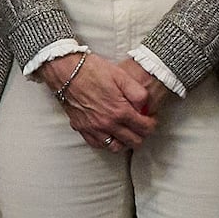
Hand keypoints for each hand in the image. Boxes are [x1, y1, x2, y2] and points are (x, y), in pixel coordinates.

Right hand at [41, 51, 157, 151]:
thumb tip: (146, 106)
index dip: (152, 125)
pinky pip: (98, 144)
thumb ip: (138, 92)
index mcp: (120, 111)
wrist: (66, 71)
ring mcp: (93, 128)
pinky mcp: (81, 128)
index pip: (144, 128)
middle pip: (133, 141)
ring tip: (127, 132)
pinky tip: (110, 134)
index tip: (151, 120)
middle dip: (141, 135)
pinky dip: (107, 143)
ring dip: (125, 142)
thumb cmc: (92, 70)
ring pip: (116, 147)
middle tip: (142, 126)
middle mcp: (107, 124)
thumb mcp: (121, 75)